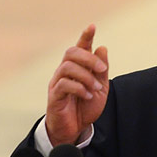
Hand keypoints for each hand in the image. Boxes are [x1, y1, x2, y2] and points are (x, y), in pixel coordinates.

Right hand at [46, 24, 108, 145]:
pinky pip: (64, 84)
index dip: (85, 36)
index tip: (93, 26)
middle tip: (102, 70)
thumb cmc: (85, 107)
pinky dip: (79, 88)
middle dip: (89, 58)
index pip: (80, 47)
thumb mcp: (100, 88)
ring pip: (68, 67)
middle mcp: (65, 71)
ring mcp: (58, 82)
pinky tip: (88, 96)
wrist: (74, 129)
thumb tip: (102, 47)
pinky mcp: (54, 95)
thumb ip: (101, 70)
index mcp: (77, 68)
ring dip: (86, 76)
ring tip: (96, 88)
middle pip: (71, 52)